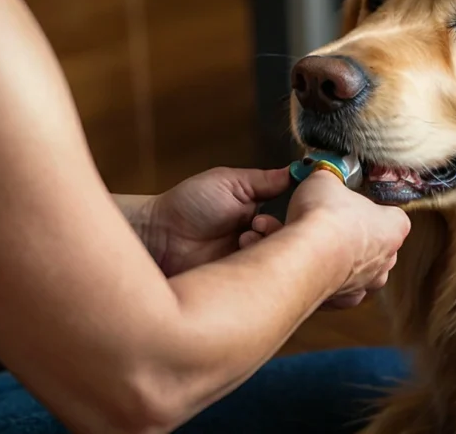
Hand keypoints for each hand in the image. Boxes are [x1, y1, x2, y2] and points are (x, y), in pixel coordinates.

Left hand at [133, 167, 290, 276]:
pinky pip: (263, 280)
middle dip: (284, 232)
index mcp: (258, 216)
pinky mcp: (240, 285)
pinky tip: (240, 252)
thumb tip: (296, 171)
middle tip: (260, 224)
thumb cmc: (187, 205)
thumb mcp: (230, 183)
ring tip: (245, 237)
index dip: (298, 212)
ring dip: (267, 247)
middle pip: (292, 242)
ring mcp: (249, 264)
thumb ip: (265, 181)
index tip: (296, 204)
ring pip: (280, 261)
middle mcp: (258, 241)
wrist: (157, 234)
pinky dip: (257, 266)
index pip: (292, 218)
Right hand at [242, 170, 410, 308]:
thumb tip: (324, 172)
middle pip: (374, 243)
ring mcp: (365, 283)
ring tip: (310, 243)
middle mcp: (385, 259)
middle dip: (351, 234)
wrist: (304, 257)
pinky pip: (335, 288)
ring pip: (354, 269)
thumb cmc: (324, 218)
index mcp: (393, 227)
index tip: (351, 202)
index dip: (370, 206)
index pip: (392, 214)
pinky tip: (304, 264)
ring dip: (335, 257)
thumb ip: (329, 176)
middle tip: (326, 221)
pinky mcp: (342, 299)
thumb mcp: (325, 180)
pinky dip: (321, 278)